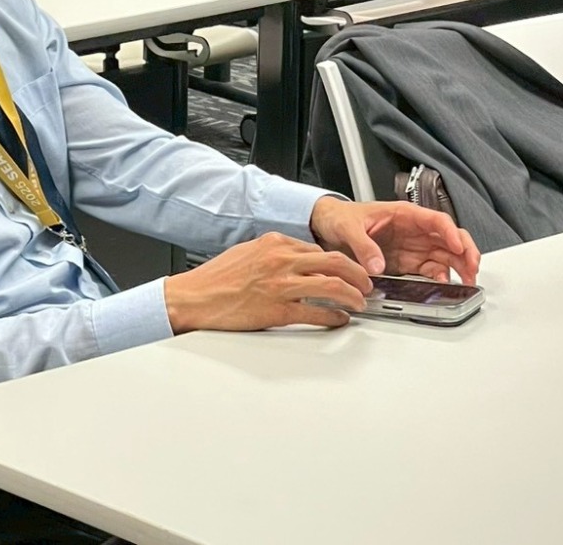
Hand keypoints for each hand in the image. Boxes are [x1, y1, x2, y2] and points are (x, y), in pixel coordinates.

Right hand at [163, 232, 372, 332]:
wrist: (195, 297)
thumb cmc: (216, 278)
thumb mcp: (248, 252)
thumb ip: (275, 254)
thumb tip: (299, 262)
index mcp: (274, 242)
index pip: (319, 248)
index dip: (341, 260)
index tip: (349, 269)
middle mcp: (281, 260)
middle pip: (335, 262)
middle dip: (358, 274)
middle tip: (367, 284)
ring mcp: (281, 285)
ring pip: (332, 286)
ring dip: (353, 296)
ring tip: (360, 302)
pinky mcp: (278, 310)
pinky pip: (316, 313)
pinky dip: (334, 317)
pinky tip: (339, 319)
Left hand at [309, 197, 480, 284]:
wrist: (327, 226)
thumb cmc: (340, 217)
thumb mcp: (348, 228)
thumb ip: (363, 245)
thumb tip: (376, 265)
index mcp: (404, 214)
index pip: (436, 220)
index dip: (451, 233)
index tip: (458, 246)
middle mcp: (414, 230)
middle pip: (450, 239)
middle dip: (465, 252)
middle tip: (472, 270)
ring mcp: (413, 247)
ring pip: (446, 255)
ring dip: (459, 267)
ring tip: (467, 283)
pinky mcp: (407, 262)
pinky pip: (430, 270)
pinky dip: (441, 278)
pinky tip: (445, 286)